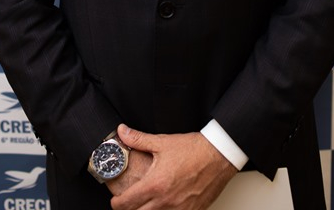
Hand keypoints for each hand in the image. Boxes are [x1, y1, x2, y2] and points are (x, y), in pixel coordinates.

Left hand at [109, 124, 236, 209]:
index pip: (127, 203)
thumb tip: (122, 132)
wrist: (218, 155)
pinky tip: (164, 207)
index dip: (116, 203)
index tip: (115, 201)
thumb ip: (138, 139)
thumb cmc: (193, 149)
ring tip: (145, 205)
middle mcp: (165, 201)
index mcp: (155, 184)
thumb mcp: (162, 142)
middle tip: (128, 204)